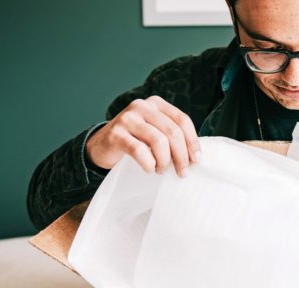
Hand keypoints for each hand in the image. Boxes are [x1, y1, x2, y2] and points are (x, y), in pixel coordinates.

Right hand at [86, 96, 200, 176]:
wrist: (101, 146)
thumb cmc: (135, 141)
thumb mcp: (155, 131)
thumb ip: (172, 136)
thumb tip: (195, 157)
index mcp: (156, 104)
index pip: (182, 120)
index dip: (192, 142)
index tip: (196, 160)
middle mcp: (142, 106)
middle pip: (173, 132)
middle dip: (182, 156)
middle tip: (183, 173)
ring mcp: (128, 118)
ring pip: (159, 141)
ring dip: (165, 161)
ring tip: (162, 170)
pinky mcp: (116, 134)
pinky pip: (140, 151)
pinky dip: (149, 164)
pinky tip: (149, 169)